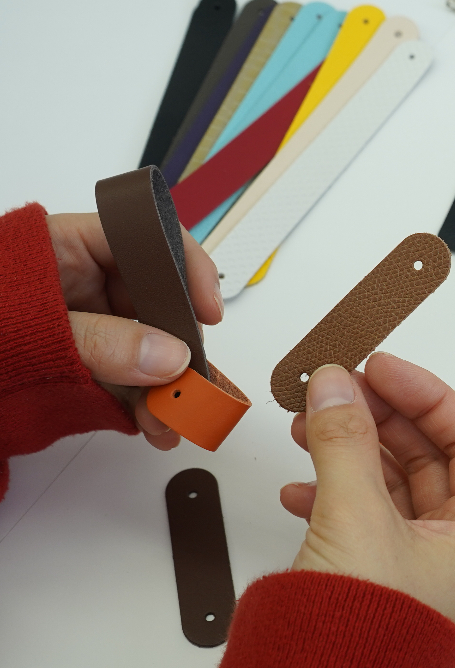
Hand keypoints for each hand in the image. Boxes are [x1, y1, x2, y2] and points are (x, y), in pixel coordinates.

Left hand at [47, 211, 222, 449]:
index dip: (189, 271)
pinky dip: (144, 406)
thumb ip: (103, 343)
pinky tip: (154, 427)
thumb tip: (171, 357)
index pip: (149, 240)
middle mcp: (85, 280)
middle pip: (158, 303)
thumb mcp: (32, 328)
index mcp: (70, 244)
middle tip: (199, 383)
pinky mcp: (81, 365)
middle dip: (182, 347)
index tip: (208, 313)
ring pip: (148, 349)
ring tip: (172, 422)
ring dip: (167, 388)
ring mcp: (86, 325)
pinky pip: (127, 380)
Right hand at [279, 353, 454, 634]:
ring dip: (349, 449)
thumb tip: (336, 383)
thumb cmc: (364, 638)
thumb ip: (344, 440)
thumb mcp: (355, 517)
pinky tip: (299, 483)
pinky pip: (362, 516)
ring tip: (309, 423)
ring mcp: (418, 565)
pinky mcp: (377, 579)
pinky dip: (331, 491)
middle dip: (381, 418)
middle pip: (429, 457)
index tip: (380, 366)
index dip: (426, 395)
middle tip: (339, 386)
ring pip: (390, 484)